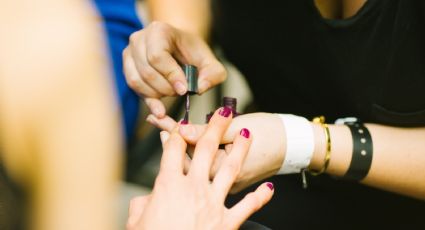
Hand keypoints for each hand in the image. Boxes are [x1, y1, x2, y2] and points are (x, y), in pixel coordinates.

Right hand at [123, 21, 225, 117]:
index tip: (183, 89)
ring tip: (171, 93)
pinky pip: (133, 86)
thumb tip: (200, 88)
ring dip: (156, 94)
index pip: (158, 56)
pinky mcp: (127, 66)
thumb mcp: (210, 62)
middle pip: (147, 71)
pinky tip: (160, 108)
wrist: (179, 48)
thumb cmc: (193, 54)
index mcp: (159, 31)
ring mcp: (130, 52)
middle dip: (165, 88)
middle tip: (180, 92)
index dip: (171, 76)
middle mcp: (139, 38)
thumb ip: (213, 75)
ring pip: (137, 81)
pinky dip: (147, 99)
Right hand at [127, 108, 273, 229]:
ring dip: (240, 149)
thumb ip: (141, 206)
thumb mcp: (136, 222)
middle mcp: (193, 188)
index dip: (177, 133)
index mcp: (168, 186)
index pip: (173, 150)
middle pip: (206, 149)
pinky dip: (260, 197)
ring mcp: (213, 203)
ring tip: (247, 134)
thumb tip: (145, 201)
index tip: (182, 123)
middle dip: (215, 127)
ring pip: (230, 168)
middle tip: (224, 112)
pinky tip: (269, 188)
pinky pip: (248, 206)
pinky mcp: (227, 221)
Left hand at [146, 112, 285, 192]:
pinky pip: (208, 165)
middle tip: (157, 121)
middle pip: (189, 157)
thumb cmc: (272, 135)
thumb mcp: (239, 129)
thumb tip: (182, 130)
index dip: (172, 130)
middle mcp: (221, 180)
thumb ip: (209, 132)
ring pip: (197, 163)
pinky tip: (190, 141)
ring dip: (184, 144)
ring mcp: (225, 182)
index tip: (159, 118)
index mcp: (222, 169)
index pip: (189, 148)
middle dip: (172, 137)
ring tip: (169, 130)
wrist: (294, 146)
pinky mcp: (231, 178)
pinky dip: (199, 152)